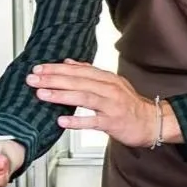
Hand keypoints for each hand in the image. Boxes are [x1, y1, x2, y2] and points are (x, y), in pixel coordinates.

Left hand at [27, 61, 178, 147]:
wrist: (152, 122)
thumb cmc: (129, 105)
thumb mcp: (111, 83)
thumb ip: (89, 73)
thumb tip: (68, 63)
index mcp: (106, 78)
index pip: (77, 70)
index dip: (56, 69)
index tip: (38, 69)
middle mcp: (109, 88)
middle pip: (77, 81)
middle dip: (53, 79)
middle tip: (33, 79)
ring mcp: (112, 105)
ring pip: (84, 97)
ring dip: (61, 95)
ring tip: (42, 94)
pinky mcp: (114, 122)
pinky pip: (94, 121)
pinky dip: (77, 121)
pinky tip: (62, 121)